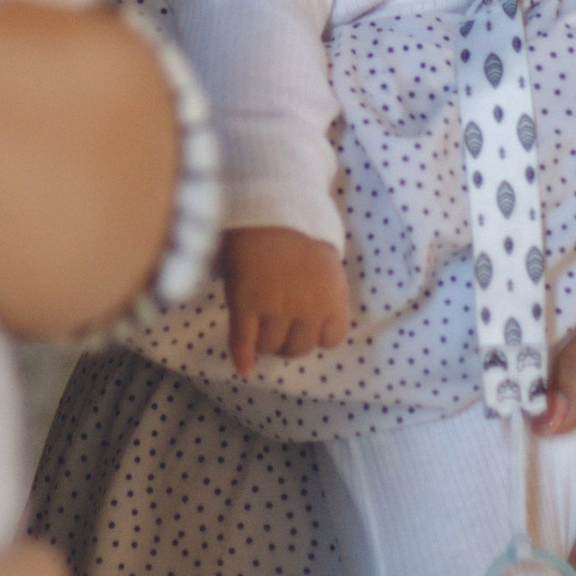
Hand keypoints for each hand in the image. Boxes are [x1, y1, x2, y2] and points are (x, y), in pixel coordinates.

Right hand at [222, 225, 351, 381]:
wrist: (267, 207)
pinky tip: (244, 368)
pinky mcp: (246, 305)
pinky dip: (242, 357)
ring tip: (259, 332)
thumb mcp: (327, 262)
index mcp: (333, 297)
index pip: (331, 339)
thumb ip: (327, 292)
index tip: (306, 328)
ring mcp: (275, 308)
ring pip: (270, 346)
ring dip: (265, 344)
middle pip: (299, 348)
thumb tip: (319, 318)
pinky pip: (244, 341)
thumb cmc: (299, 229)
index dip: (317, 335)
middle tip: (278, 331)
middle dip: (288, 343)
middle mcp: (308, 308)